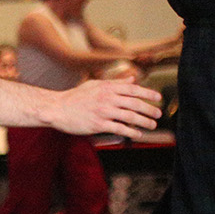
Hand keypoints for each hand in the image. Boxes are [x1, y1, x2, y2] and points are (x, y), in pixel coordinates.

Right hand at [46, 79, 161, 138]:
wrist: (56, 108)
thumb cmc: (74, 97)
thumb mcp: (94, 85)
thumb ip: (115, 83)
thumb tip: (132, 79)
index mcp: (107, 88)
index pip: (133, 89)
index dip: (148, 93)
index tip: (158, 98)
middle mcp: (107, 98)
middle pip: (135, 103)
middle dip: (150, 109)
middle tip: (158, 114)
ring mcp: (103, 111)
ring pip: (130, 117)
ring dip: (144, 122)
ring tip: (151, 125)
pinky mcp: (98, 124)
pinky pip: (119, 128)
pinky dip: (131, 132)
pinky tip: (137, 134)